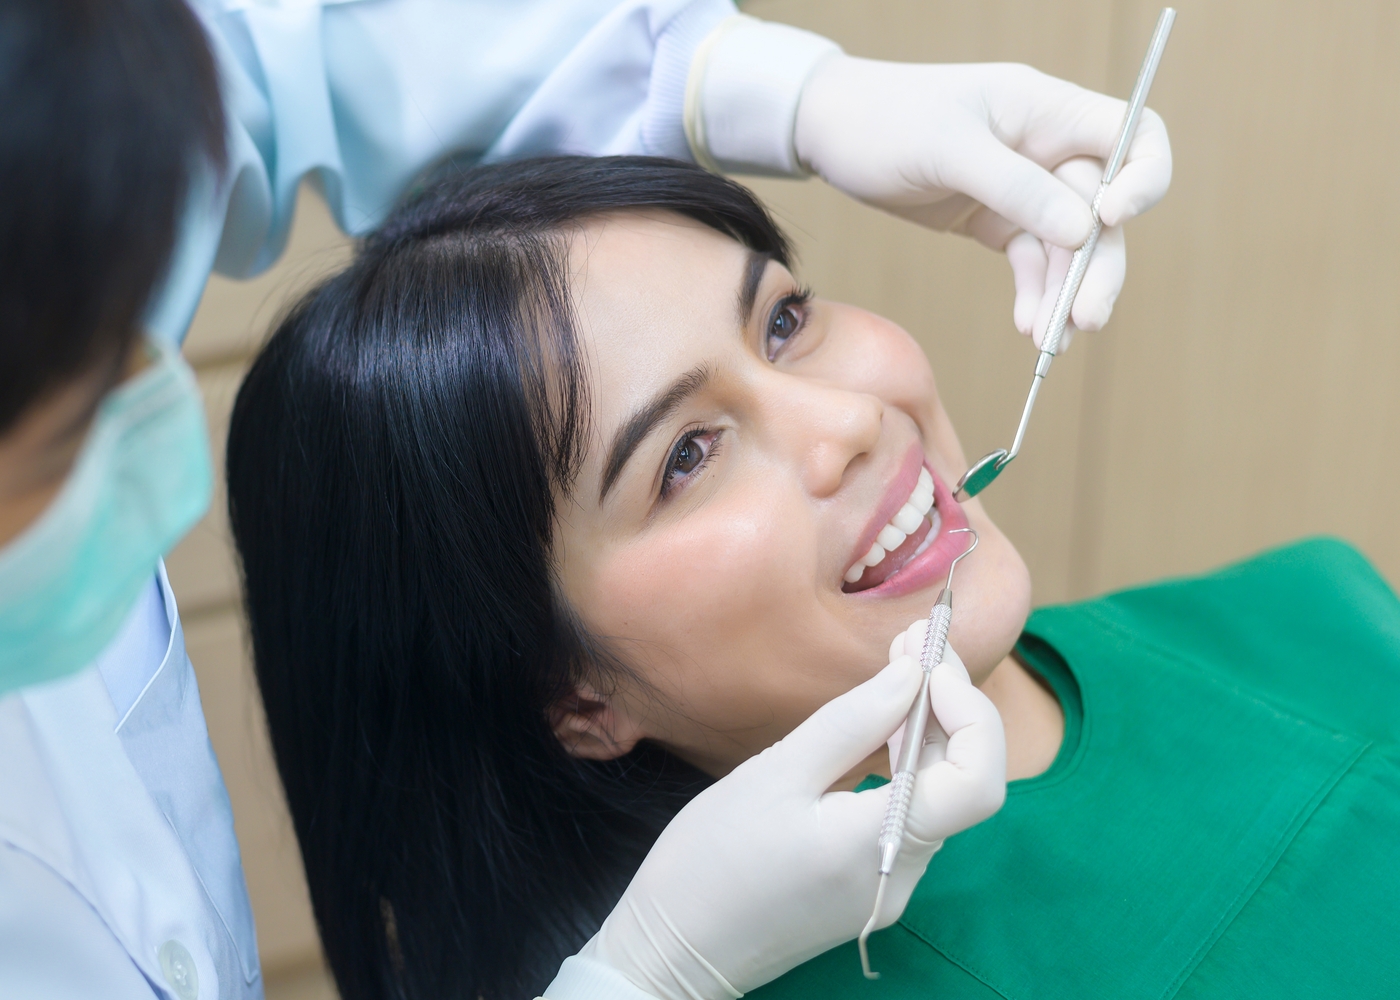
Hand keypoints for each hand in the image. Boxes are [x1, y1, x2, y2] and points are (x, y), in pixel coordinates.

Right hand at [580, 642, 1004, 999]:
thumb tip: (913, 672)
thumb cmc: (712, 860)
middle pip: (960, 782)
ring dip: (928, 730)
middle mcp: (902, 872)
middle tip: (912, 641)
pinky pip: (909, 814)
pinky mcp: (871, 886)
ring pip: (937, 796)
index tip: (929, 661)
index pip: (976, 781)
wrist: (672, 949)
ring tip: (899, 668)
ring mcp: (890, 885)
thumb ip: (853, 722)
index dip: (970, 713)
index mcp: (881, 845)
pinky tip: (882, 727)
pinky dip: (906, 764)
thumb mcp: (777, 773)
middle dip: (948, 705)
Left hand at [795, 57, 1170, 346]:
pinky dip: (1035, 296)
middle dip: (1099, 265)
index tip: (1112, 219)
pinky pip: (1032, 263)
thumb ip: (1015, 186)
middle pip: (1103, 210)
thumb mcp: (947, 147)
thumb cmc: (886, 118)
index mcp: (1047, 108)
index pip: (1134, 135)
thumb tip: (1084, 229)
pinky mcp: (996, 221)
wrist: (831, 132)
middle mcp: (1047, 147)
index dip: (1142, 178)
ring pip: (1068, 248)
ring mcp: (1024, 188)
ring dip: (1065, 295)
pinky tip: (1029, 327)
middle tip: (1086, 318)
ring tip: (1049, 343)